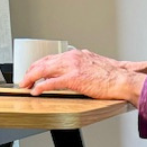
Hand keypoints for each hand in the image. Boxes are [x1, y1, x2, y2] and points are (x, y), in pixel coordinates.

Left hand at [18, 48, 145, 104]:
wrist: (122, 79)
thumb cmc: (114, 76)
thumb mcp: (96, 65)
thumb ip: (85, 66)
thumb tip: (80, 71)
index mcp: (78, 55)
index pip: (53, 58)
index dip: (40, 65)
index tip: (34, 71)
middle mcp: (72, 58)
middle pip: (44, 62)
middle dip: (31, 71)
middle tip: (24, 79)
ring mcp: (72, 67)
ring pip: (44, 70)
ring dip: (31, 78)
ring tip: (24, 85)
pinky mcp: (73, 79)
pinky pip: (51, 83)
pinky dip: (40, 87)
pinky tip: (35, 91)